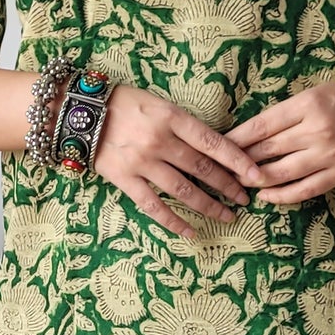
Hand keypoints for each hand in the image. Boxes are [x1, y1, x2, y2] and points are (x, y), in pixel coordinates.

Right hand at [90, 83, 268, 240]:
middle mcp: (160, 141)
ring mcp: (142, 163)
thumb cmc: (121, 103)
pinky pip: (153, 206)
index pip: (213, 142)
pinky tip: (191, 232)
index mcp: (172, 117)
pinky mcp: (124, 180)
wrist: (78, 111)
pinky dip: (174, 222)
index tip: (256, 174)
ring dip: (209, 206)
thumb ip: (181, 124)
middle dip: (228, 186)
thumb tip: (211, 147)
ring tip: (227, 216)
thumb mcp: (157, 103)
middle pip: (202, 169)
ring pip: (184, 191)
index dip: (237, 160)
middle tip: (245, 198)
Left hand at [226, 75, 334, 203]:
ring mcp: (327, 156)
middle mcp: (315, 132)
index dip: (236, 138)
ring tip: (240, 182)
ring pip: (281, 173)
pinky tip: (266, 196)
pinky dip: (282, 196)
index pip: (261, 125)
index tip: (219, 145)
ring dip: (256, 179)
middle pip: (266, 150)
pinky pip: (304, 190)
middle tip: (222, 167)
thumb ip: (286, 114)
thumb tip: (253, 133)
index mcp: (306, 106)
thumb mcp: (314, 94)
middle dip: (240, 160)